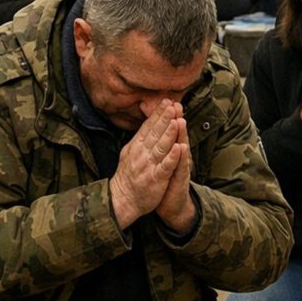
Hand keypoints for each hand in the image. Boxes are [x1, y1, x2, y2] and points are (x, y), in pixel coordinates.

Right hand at [109, 100, 182, 229]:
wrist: (122, 199)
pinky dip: (172, 157)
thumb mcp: (130, 152)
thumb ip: (140, 138)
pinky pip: (165, 166)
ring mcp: (148, 165)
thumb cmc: (129, 176)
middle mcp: (141, 153)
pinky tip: (179, 148)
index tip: (167, 101)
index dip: (158, 114)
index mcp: (136, 146)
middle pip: (155, 133)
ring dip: (169, 133)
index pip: (148, 126)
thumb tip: (148, 123)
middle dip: (165, 118)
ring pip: (161, 147)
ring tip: (177, 120)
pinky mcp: (155, 178)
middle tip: (173, 104)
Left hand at [155, 112, 196, 234]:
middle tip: (176, 104)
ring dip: (180, 134)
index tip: (167, 100)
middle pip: (177, 135)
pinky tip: (181, 148)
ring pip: (181, 148)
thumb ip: (160, 144)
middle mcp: (177, 156)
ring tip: (180, 120)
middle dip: (176, 119)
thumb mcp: (160, 160)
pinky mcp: (180, 180)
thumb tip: (154, 127)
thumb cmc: (164, 180)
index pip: (169, 130)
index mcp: (170, 151)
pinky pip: (180, 167)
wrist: (172, 205)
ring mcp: (180, 167)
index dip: (168, 116)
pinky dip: (180, 157)